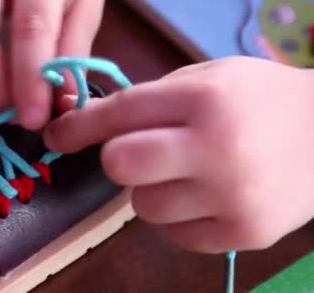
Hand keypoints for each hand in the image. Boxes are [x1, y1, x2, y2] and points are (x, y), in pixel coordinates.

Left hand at [44, 56, 313, 252]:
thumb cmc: (258, 98)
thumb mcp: (207, 78)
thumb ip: (149, 99)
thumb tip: (86, 123)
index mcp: (204, 99)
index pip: (118, 114)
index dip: (76, 126)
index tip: (54, 135)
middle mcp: (216, 148)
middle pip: (119, 166)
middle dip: (116, 159)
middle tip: (137, 152)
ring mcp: (232, 197)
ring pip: (142, 207)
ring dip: (150, 190)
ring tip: (183, 174)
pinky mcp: (243, 234)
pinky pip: (174, 234)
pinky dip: (177, 216)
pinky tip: (203, 196)